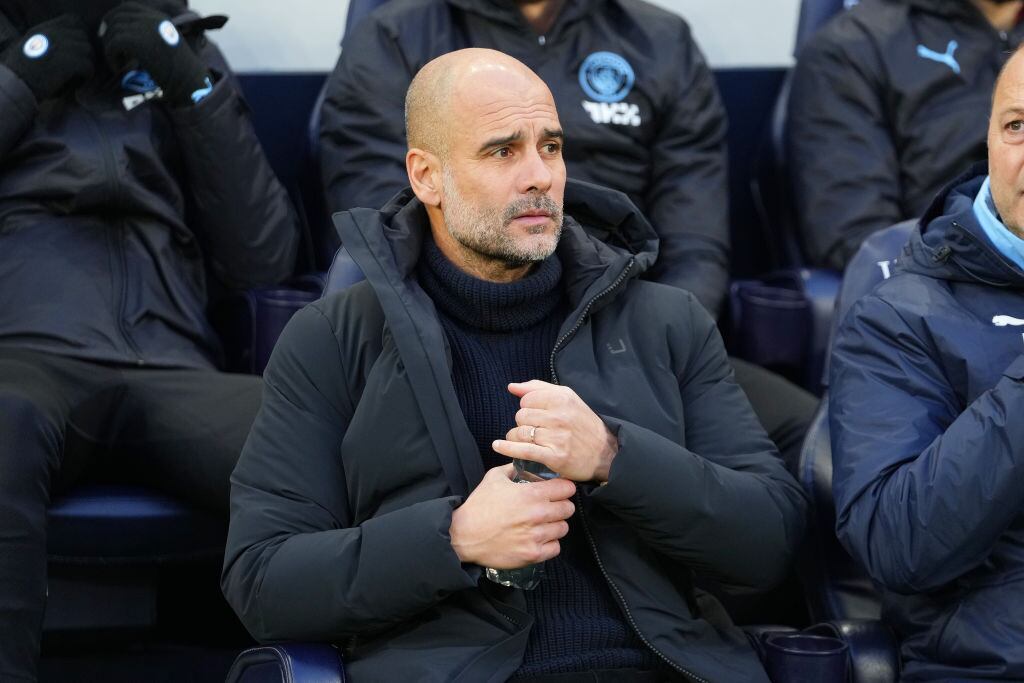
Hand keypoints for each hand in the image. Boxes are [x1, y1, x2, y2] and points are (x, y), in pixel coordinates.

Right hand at [1, 15, 93, 100]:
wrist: (17, 83)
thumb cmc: (23, 70)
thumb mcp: (31, 46)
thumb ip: (49, 40)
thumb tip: (70, 43)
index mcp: (43, 29)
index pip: (72, 20)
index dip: (79, 34)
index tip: (78, 47)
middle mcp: (53, 34)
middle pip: (82, 36)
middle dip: (84, 50)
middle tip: (81, 63)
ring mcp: (60, 46)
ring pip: (87, 49)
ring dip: (87, 61)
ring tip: (81, 72)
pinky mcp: (68, 62)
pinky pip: (88, 64)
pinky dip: (87, 73)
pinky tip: (81, 80)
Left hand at [100, 2, 207, 104]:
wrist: (188, 79)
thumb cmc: (180, 69)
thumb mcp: (166, 43)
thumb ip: (149, 35)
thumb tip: (125, 35)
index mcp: (158, 17)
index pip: (127, 7)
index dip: (113, 17)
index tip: (109, 31)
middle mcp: (150, 19)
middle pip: (116, 17)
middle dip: (108, 32)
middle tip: (109, 49)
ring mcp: (143, 28)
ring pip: (113, 32)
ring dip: (111, 49)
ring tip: (118, 63)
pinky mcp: (136, 42)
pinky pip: (113, 45)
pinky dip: (111, 58)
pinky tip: (119, 68)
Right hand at [450, 464, 575, 568]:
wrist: (463, 535)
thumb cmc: (479, 506)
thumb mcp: (494, 478)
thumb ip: (513, 468)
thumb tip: (523, 463)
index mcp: (531, 494)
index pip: (566, 488)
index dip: (564, 488)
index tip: (559, 490)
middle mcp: (537, 514)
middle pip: (568, 509)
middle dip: (561, 506)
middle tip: (551, 508)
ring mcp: (536, 536)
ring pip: (563, 528)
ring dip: (555, 525)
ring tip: (543, 524)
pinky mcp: (533, 554)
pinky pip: (555, 548)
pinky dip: (550, 544)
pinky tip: (539, 538)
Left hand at [493, 380, 618, 481]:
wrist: (606, 453)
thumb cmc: (583, 424)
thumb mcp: (567, 398)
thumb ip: (538, 389)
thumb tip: (512, 387)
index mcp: (562, 398)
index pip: (526, 399)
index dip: (528, 407)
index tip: (538, 415)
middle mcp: (559, 416)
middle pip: (521, 416)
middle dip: (523, 423)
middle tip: (536, 430)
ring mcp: (556, 437)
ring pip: (520, 433)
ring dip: (517, 437)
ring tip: (527, 440)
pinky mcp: (553, 457)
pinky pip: (523, 450)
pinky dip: (507, 448)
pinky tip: (498, 446)